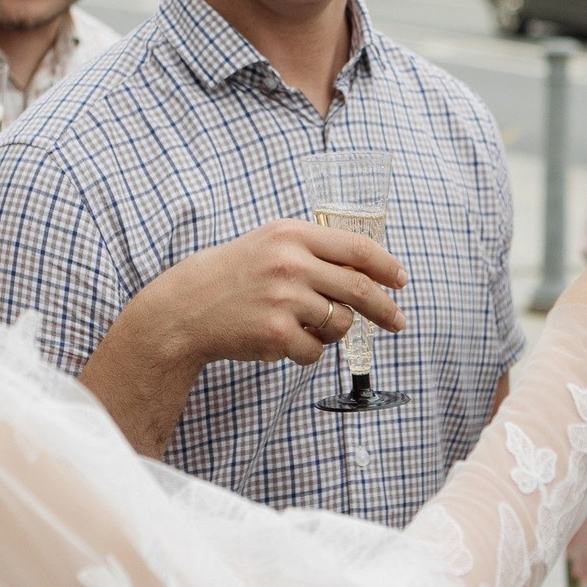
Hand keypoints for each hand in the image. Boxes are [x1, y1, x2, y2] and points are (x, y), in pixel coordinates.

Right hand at [120, 218, 407, 373]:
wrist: (186, 308)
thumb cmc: (231, 276)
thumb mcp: (269, 245)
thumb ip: (312, 251)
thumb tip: (365, 269)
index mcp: (291, 234)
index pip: (357, 247)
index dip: (386, 265)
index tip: (401, 280)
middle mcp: (290, 263)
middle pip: (359, 287)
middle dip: (384, 309)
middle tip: (397, 321)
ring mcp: (284, 299)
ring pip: (339, 323)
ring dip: (332, 330)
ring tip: (306, 325)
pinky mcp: (276, 334)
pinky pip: (315, 351)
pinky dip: (307, 352)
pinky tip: (283, 340)